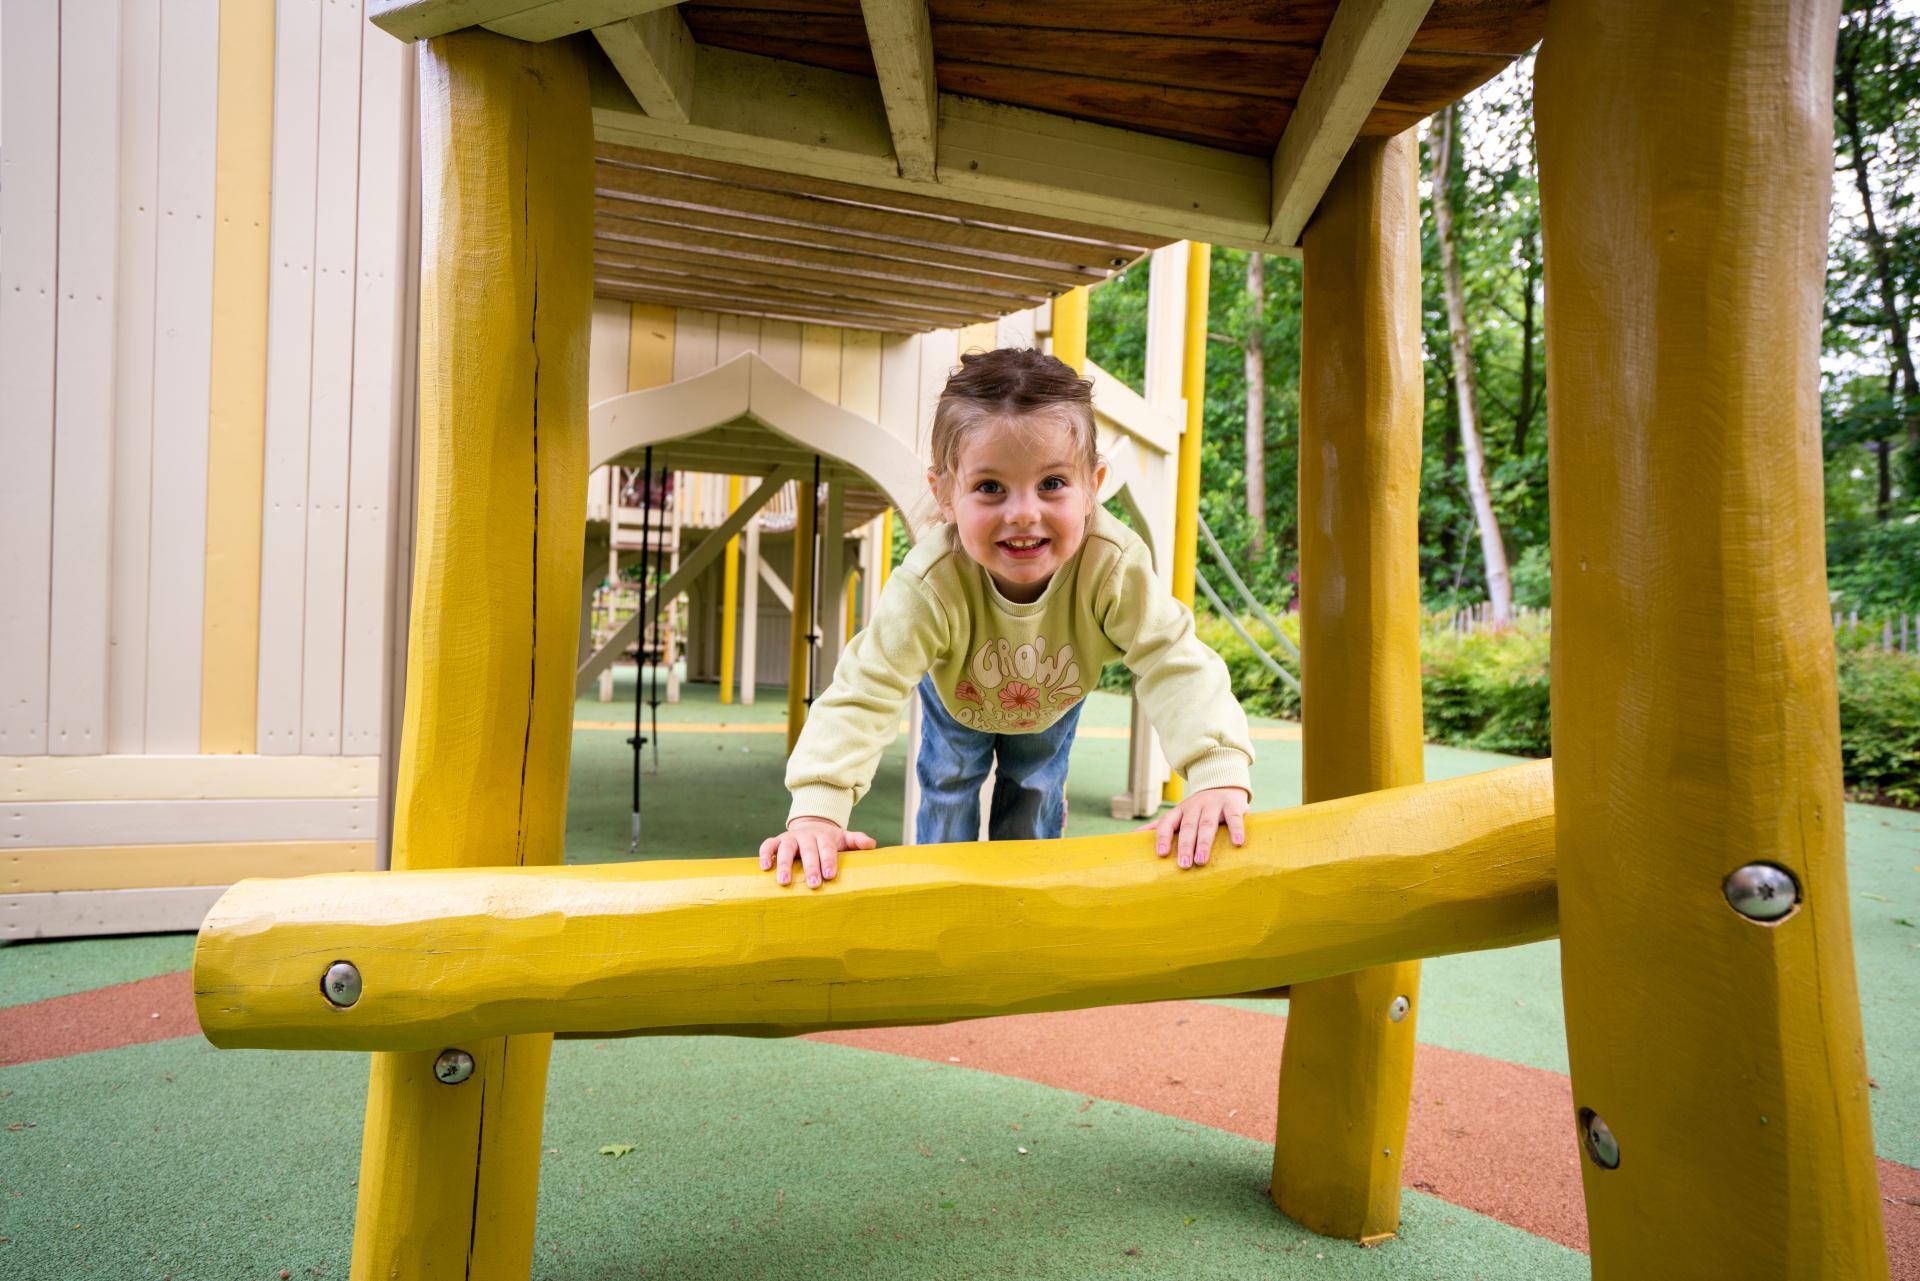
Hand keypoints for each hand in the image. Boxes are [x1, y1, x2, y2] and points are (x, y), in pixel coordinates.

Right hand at [759, 817, 875, 888]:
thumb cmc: (829, 841)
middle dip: (810, 867)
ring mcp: (790, 838)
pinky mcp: (776, 841)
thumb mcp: (844, 838)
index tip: (830, 875)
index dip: (828, 861)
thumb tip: (871, 844)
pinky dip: (764, 854)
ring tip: (783, 881)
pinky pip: (768, 845)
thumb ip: (857, 840)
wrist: (810, 826)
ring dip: (784, 864)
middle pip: (808, 850)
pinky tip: (764, 868)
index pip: (827, 848)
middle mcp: (806, 836)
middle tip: (813, 884)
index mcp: (824, 836)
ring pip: (785, 848)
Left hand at [1139, 787, 1248, 869]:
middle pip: (1188, 827)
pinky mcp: (1233, 805)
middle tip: (1183, 865)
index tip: (1160, 854)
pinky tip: (1237, 843)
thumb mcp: (1178, 814)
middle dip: (1185, 846)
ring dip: (1204, 842)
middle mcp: (1195, 806)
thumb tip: (1134, 836)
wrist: (1223, 784)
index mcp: (1179, 810)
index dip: (1162, 837)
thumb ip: (1160, 825)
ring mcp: (1214, 804)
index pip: (1167, 823)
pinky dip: (1236, 829)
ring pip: (1207, 824)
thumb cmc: (1198, 808)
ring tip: (1202, 860)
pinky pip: (1234, 817)